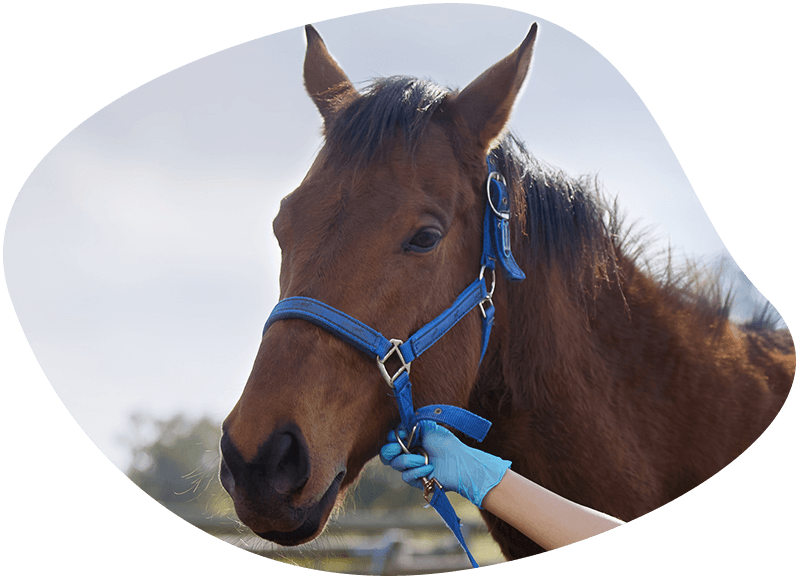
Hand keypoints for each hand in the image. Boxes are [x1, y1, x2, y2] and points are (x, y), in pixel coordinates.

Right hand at [379, 420, 510, 507]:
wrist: (459, 462)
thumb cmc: (446, 443)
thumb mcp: (428, 428)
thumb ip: (411, 425)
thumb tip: (399, 427)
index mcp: (411, 440)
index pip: (391, 439)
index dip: (391, 437)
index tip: (399, 433)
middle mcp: (409, 453)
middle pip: (386, 454)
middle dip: (389, 449)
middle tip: (398, 447)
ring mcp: (411, 467)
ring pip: (395, 464)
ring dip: (408, 460)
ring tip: (423, 458)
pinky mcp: (416, 480)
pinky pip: (405, 476)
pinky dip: (416, 471)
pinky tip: (429, 468)